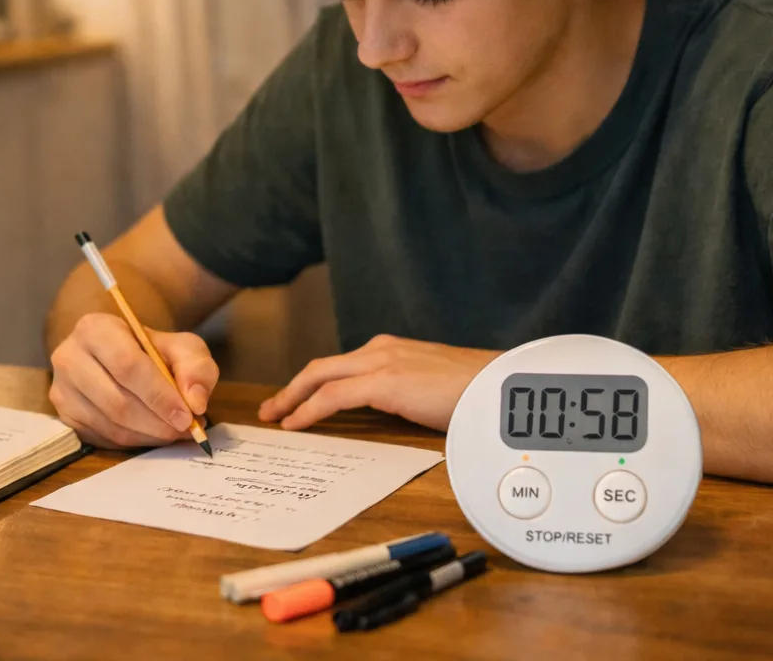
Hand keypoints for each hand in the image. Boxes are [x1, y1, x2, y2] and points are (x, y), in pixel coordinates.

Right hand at [49, 312, 219, 449]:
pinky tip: (152, 433)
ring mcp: (62, 389)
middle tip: (185, 429)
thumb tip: (196, 401)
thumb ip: (196, 367)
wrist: (118, 355)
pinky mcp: (64, 416)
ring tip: (173, 431)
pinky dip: (134, 441)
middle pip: (116, 401)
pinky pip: (103, 438)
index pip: (127, 366)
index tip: (187, 415)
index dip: (159, 395)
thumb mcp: (181, 347)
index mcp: (95, 329)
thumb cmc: (150, 350)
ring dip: (148, 434)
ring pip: (109, 424)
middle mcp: (69, 357)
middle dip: (156, 421)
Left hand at [258, 335, 497, 431]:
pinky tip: (295, 423)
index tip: (298, 399)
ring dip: (292, 397)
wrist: (501, 386)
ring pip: (319, 377)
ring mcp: (381, 362)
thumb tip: (399, 412)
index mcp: (393, 350)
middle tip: (272, 408)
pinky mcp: (383, 381)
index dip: (315, 383)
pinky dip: (308, 409)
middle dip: (292, 388)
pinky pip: (331, 396)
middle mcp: (381, 350)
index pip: (343, 366)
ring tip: (275, 417)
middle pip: (322, 367)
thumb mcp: (434, 389)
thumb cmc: (476, 392)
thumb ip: (410, 394)